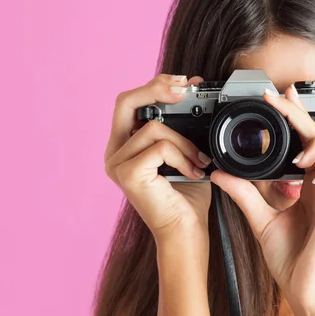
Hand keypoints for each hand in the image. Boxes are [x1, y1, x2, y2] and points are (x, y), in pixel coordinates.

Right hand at [104, 73, 211, 242]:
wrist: (185, 232)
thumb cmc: (186, 197)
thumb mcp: (183, 153)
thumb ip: (179, 126)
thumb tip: (190, 92)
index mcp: (124, 146)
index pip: (129, 103)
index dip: (155, 86)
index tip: (185, 83)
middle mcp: (114, 153)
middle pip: (125, 101)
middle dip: (156, 88)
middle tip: (185, 89)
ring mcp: (117, 164)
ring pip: (152, 127)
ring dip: (184, 141)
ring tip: (200, 160)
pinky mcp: (128, 173)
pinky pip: (160, 147)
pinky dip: (182, 156)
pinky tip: (194, 172)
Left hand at [209, 85, 314, 313]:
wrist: (302, 286)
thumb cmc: (288, 257)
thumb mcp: (259, 217)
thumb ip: (243, 192)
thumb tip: (219, 173)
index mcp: (306, 184)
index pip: (303, 141)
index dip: (293, 117)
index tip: (276, 97)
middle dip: (299, 112)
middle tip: (278, 97)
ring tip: (300, 157)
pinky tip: (312, 173)